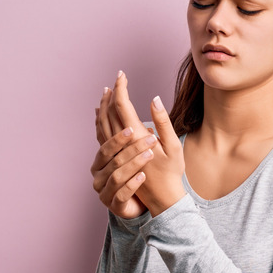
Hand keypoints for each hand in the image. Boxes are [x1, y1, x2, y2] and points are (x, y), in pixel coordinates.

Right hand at [90, 122, 156, 218]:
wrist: (142, 204)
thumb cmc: (134, 174)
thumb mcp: (129, 154)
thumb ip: (121, 137)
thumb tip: (108, 109)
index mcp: (100, 162)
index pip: (105, 147)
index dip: (118, 138)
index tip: (132, 128)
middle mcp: (98, 177)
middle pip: (113, 160)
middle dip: (131, 148)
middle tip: (149, 138)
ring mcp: (105, 192)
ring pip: (117, 176)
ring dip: (134, 163)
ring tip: (149, 154)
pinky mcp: (115, 206)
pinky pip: (122, 195)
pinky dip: (132, 184)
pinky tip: (143, 176)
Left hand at [106, 72, 185, 215]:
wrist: (161, 198)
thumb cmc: (171, 172)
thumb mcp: (173, 146)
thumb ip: (163, 121)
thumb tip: (154, 98)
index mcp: (136, 137)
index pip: (122, 106)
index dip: (121, 88)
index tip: (122, 74)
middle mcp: (122, 143)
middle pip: (109, 112)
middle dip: (112, 93)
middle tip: (116, 78)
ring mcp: (116, 152)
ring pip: (102, 123)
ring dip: (104, 106)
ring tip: (106, 92)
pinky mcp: (115, 158)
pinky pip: (102, 135)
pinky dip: (100, 121)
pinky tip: (100, 115)